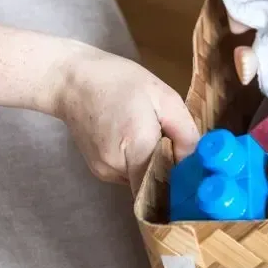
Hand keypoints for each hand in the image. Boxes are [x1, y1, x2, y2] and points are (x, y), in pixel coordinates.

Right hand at [49, 45, 198, 192]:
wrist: (70, 80)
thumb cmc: (119, 82)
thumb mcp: (164, 98)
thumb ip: (185, 133)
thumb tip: (196, 161)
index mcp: (137, 149)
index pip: (164, 187)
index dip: (181, 186)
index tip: (194, 178)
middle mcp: (118, 168)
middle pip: (155, 183)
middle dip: (169, 169)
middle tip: (174, 146)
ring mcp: (105, 172)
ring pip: (141, 179)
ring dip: (152, 164)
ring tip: (149, 135)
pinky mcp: (98, 170)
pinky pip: (128, 174)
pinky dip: (137, 162)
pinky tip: (134, 138)